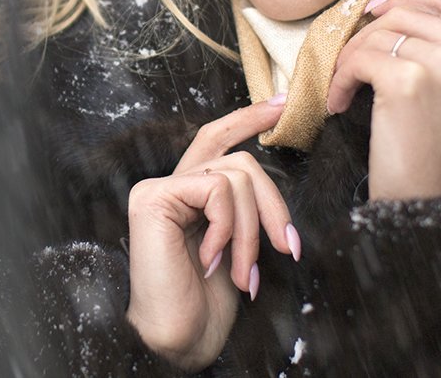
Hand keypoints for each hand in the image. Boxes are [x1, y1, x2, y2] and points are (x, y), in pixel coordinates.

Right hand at [125, 98, 299, 369]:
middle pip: (242, 161)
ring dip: (252, 231)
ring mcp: (158, 189)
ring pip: (236, 176)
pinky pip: (217, 189)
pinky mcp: (153, 197)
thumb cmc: (207, 304)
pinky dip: (227, 228)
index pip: (217, 140)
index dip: (248, 118)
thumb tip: (276, 184)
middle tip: (286, 249)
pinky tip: (211, 260)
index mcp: (189, 194)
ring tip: (242, 274)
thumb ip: (245, 209)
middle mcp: (170, 185)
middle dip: (274, 206)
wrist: (180, 338)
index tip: (280, 103)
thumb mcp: (239, 246)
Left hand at [326, 0, 440, 200]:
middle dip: (372, 35)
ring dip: (351, 59)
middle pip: (408, 15)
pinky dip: (340, 79)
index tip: (381, 12)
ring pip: (378, 37)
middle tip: (353, 61)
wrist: (438, 207)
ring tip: (344, 87)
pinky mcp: (406, 81)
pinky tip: (339, 102)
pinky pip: (359, 60)